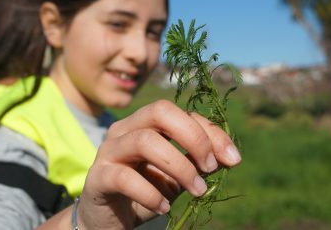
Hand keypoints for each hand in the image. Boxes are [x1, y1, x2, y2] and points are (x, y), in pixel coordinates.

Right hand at [78, 100, 241, 228]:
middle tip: (210, 167)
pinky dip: (150, 194)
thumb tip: (229, 156)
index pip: (182, 113)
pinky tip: (164, 207)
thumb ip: (197, 163)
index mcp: (145, 123)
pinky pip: (124, 178)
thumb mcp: (177, 177)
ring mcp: (108, 151)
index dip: (211, 132)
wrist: (108, 221)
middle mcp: (124, 129)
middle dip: (193, 137)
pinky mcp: (98, 177)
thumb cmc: (145, 193)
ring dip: (179, 167)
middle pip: (160, 112)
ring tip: (197, 190)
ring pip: (145, 141)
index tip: (233, 159)